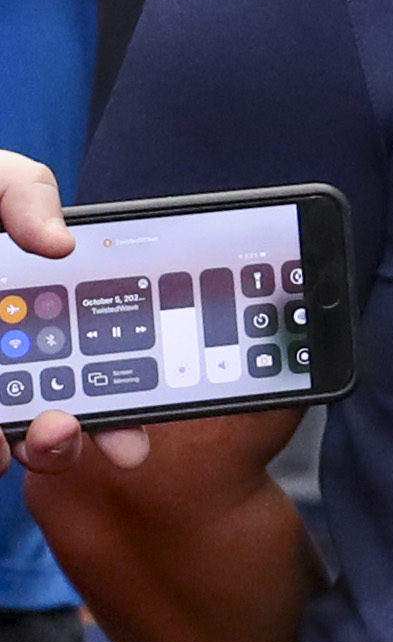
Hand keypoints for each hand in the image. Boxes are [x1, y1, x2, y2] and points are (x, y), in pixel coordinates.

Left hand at [2, 150, 148, 472]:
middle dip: (71, 440)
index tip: (131, 433)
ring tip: (20, 436)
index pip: (84, 365)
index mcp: (17, 308)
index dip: (119, 405)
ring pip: (1, 441)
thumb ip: (24, 191)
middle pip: (46, 417)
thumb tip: (59, 245)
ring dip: (27, 450)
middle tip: (70, 429)